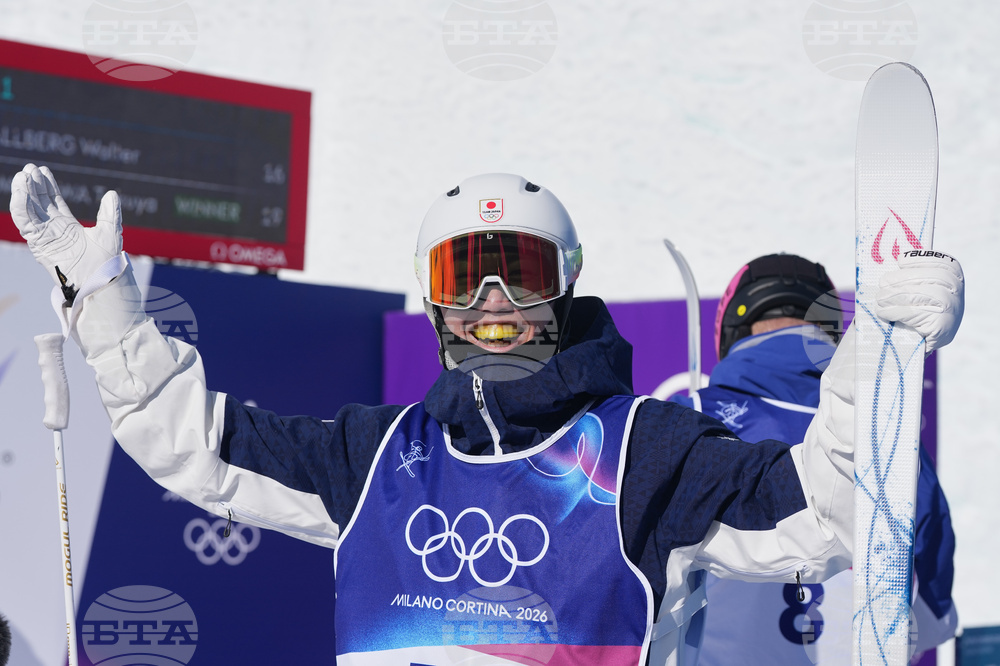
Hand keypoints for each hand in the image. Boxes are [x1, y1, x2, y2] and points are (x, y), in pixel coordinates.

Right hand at [10, 163, 121, 304]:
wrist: (100, 278)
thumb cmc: (107, 261)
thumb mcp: (110, 231)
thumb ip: (110, 213)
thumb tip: (112, 194)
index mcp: (68, 225)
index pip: (53, 200)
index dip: (47, 185)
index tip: (42, 170)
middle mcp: (53, 229)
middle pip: (38, 202)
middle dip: (33, 185)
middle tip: (30, 168)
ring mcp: (44, 236)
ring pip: (28, 209)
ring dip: (23, 192)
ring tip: (23, 176)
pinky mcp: (38, 243)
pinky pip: (25, 222)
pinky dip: (20, 206)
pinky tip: (20, 191)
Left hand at [876, 250, 963, 351]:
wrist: (909, 350)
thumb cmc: (906, 316)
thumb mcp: (909, 294)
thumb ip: (904, 280)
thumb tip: (888, 270)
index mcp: (953, 282)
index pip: (945, 265)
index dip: (923, 259)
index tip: (901, 260)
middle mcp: (957, 297)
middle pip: (935, 278)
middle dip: (904, 278)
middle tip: (882, 283)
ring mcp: (953, 313)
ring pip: (926, 295)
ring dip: (897, 296)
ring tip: (880, 300)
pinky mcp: (943, 329)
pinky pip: (918, 315)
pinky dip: (897, 312)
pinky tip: (884, 313)